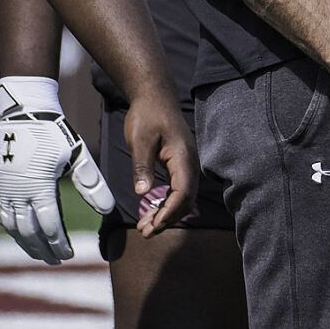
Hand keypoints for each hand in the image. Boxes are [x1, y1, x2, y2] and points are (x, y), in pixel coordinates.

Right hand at [0, 76, 116, 263]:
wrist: (25, 112)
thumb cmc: (55, 133)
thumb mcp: (78, 155)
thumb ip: (92, 184)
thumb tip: (108, 210)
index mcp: (38, 187)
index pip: (49, 226)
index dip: (59, 244)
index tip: (70, 255)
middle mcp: (18, 193)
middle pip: (29, 232)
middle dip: (44, 249)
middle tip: (58, 261)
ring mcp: (5, 190)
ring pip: (14, 228)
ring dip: (27, 244)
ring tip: (42, 254)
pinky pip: (3, 216)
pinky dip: (14, 231)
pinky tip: (24, 236)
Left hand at [120, 90, 199, 238]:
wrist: (154, 96)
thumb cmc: (147, 115)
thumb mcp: (140, 140)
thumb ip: (142, 166)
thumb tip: (143, 194)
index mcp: (183, 156)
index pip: (183, 191)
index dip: (170, 212)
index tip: (153, 226)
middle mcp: (189, 162)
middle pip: (185, 199)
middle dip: (167, 219)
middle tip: (146, 232)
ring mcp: (186, 164)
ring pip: (182, 197)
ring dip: (166, 214)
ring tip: (145, 227)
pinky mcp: (179, 165)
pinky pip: (177, 190)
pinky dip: (166, 204)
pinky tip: (151, 212)